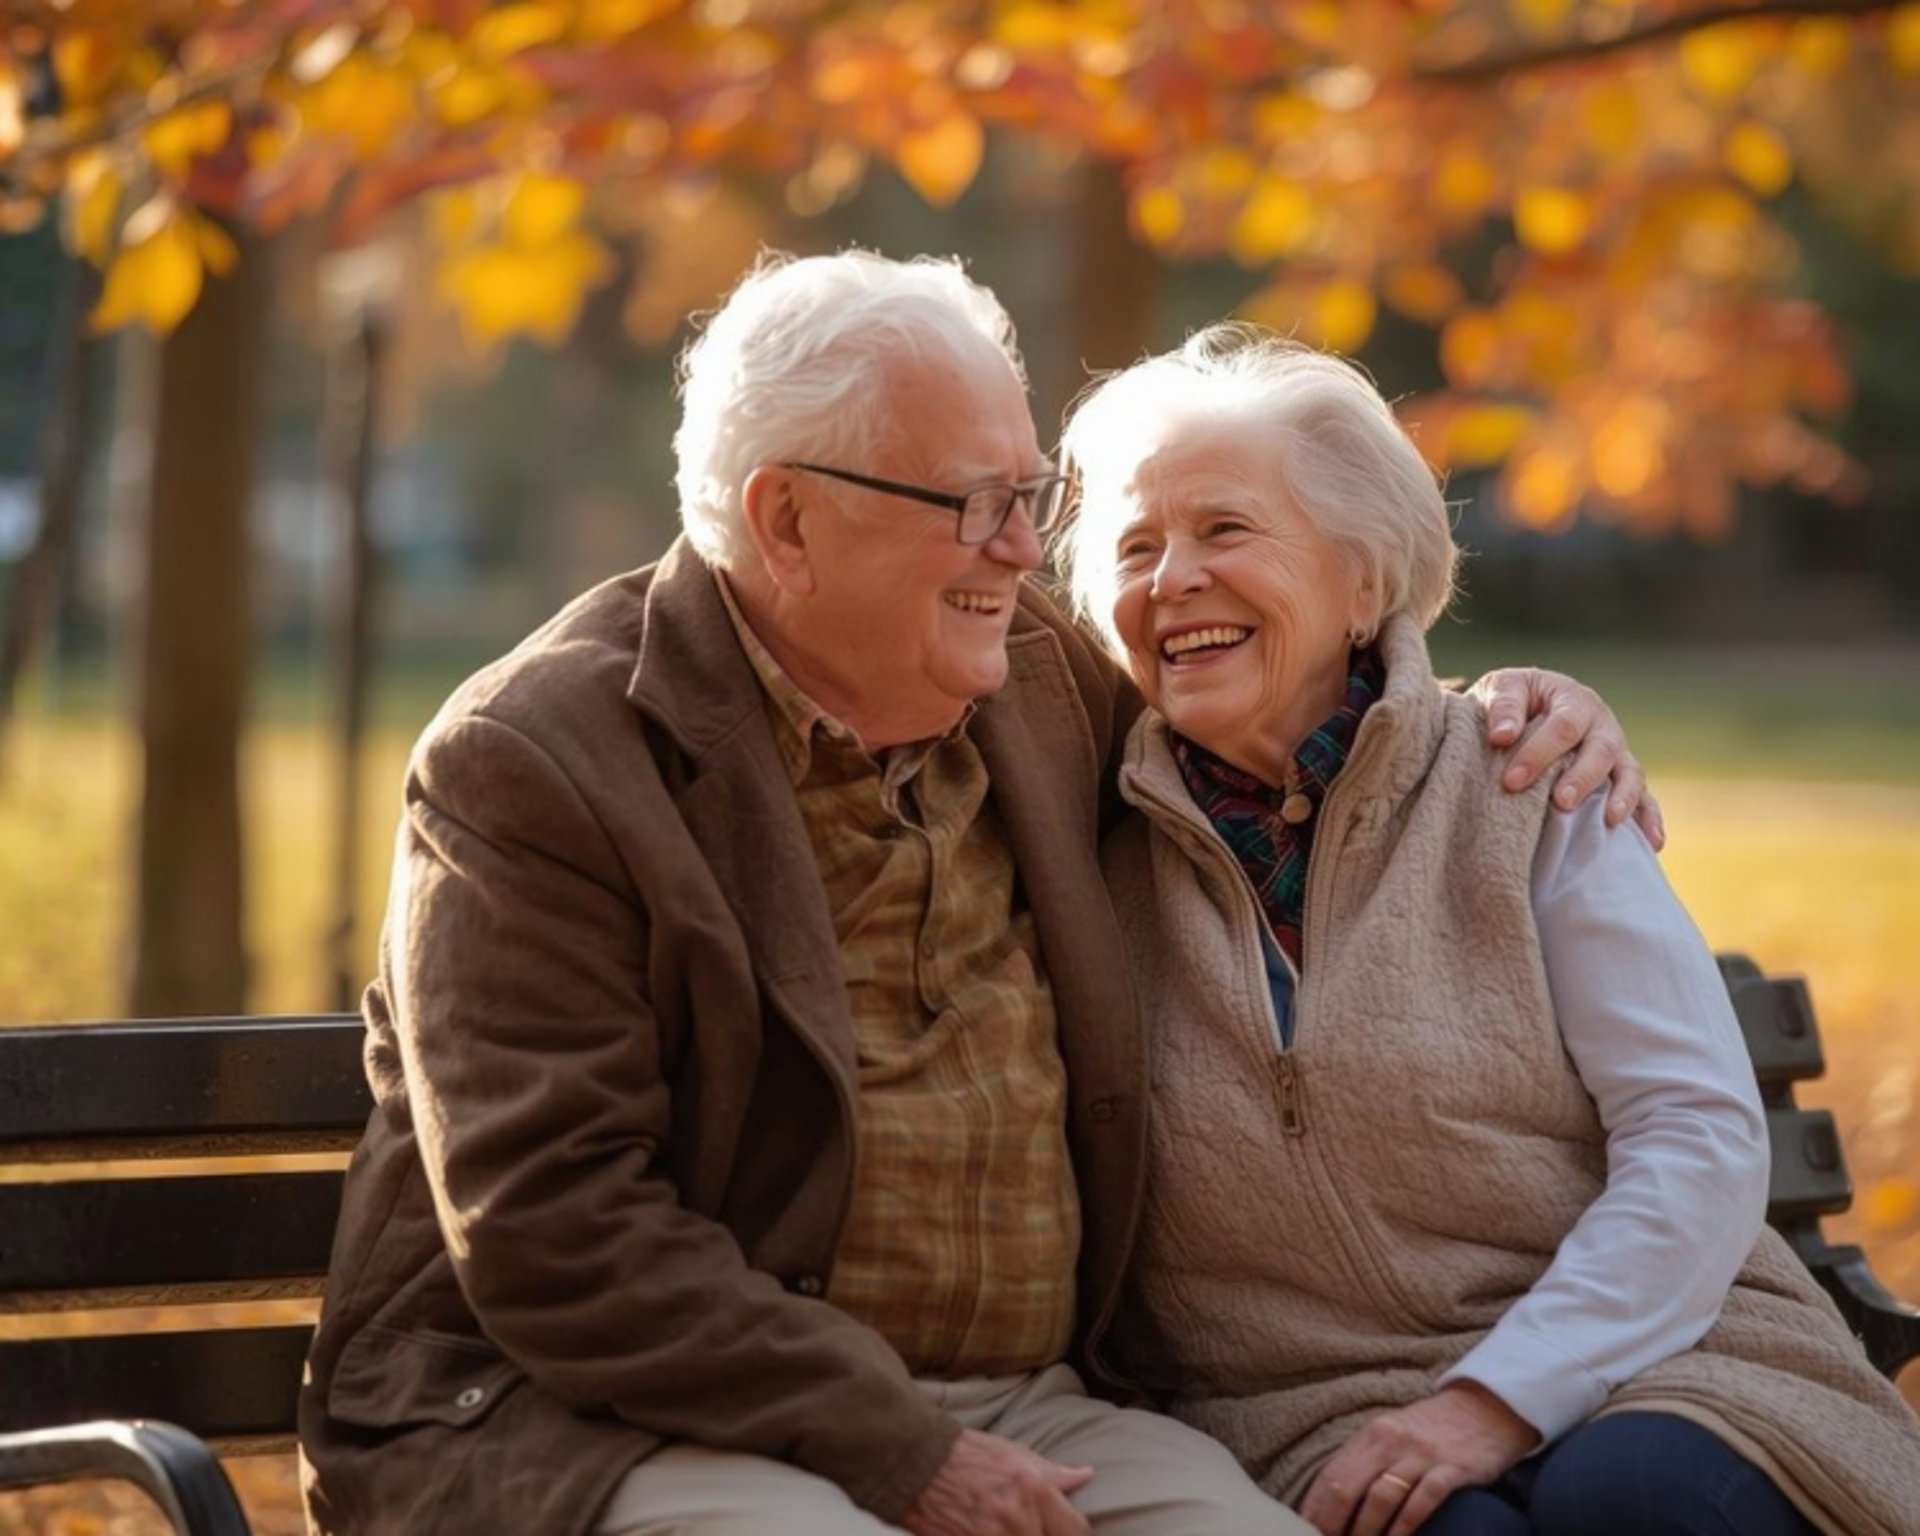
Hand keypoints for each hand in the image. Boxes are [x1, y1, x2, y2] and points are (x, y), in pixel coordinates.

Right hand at [900, 1428, 1093, 1535]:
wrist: (918, 1464)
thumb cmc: (968, 1455)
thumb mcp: (1015, 1454)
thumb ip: (1053, 1474)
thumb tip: (1085, 1476)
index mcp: (1035, 1489)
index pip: (1076, 1530)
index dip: (1070, 1532)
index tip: (1061, 1529)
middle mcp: (1017, 1518)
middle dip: (1042, 1535)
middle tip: (1026, 1523)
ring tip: (1005, 1525)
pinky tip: (987, 1530)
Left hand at [1299, 1383, 1538, 1535]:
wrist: (1486, 1409)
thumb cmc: (1433, 1430)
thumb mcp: (1393, 1435)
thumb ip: (1366, 1462)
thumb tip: (1333, 1501)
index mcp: (1371, 1435)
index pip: (1330, 1476)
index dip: (1315, 1509)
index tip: (1306, 1533)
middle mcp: (1390, 1441)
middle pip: (1347, 1487)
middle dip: (1332, 1524)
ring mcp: (1421, 1455)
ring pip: (1381, 1497)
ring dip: (1365, 1530)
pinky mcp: (1452, 1468)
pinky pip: (1423, 1499)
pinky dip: (1406, 1525)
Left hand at [1470, 667, 1663, 849]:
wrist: (1527, 706)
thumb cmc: (1514, 700)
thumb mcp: (1502, 686)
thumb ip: (1502, 705)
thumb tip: (1502, 735)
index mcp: (1574, 700)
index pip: (1563, 726)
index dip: (1540, 753)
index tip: (1512, 781)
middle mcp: (1601, 725)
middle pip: (1603, 749)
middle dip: (1583, 777)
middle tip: (1561, 801)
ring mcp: (1615, 753)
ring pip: (1630, 773)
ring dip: (1624, 797)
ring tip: (1610, 820)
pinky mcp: (1621, 778)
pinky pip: (1644, 798)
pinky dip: (1649, 818)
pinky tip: (1652, 842)